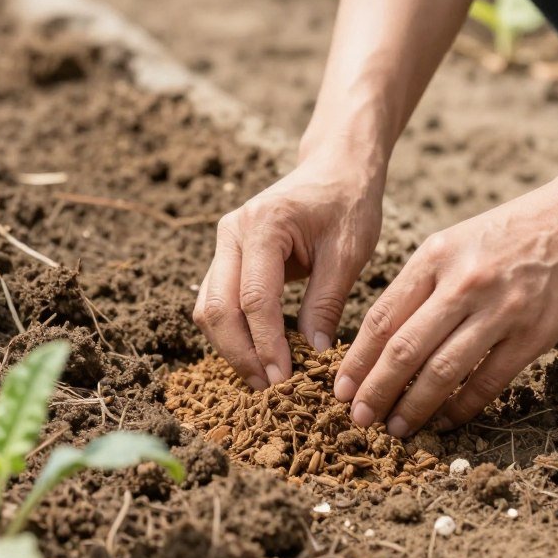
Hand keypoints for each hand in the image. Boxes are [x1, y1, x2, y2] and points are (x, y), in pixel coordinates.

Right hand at [194, 147, 384, 388]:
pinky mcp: (227, 255)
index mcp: (264, 225)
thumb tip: (314, 352)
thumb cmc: (348, 204)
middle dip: (240, 353)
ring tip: (262, 379)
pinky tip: (258, 354)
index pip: (255, 298)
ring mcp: (224, 243)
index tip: (284, 379)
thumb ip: (327, 301)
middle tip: (269, 389)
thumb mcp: (349, 251)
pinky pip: (217, 301)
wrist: (334, 169)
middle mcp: (232, 232)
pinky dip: (231, 331)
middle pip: (217, 307)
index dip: (267, 344)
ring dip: (230, 347)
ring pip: (208, 307)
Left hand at [334, 179, 557, 435]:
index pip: (383, 318)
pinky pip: (488, 381)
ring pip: (443, 371)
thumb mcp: (454, 242)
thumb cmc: (510, 232)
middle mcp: (463, 283)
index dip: (357, 359)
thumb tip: (382, 337)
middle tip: (357, 418)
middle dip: (375, 390)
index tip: (340, 388)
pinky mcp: (534, 334)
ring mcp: (500, 310)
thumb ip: (420, 283)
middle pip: (405, 349)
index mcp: (435, 258)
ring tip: (395, 428)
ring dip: (414, 406)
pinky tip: (444, 421)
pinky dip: (461, 407)